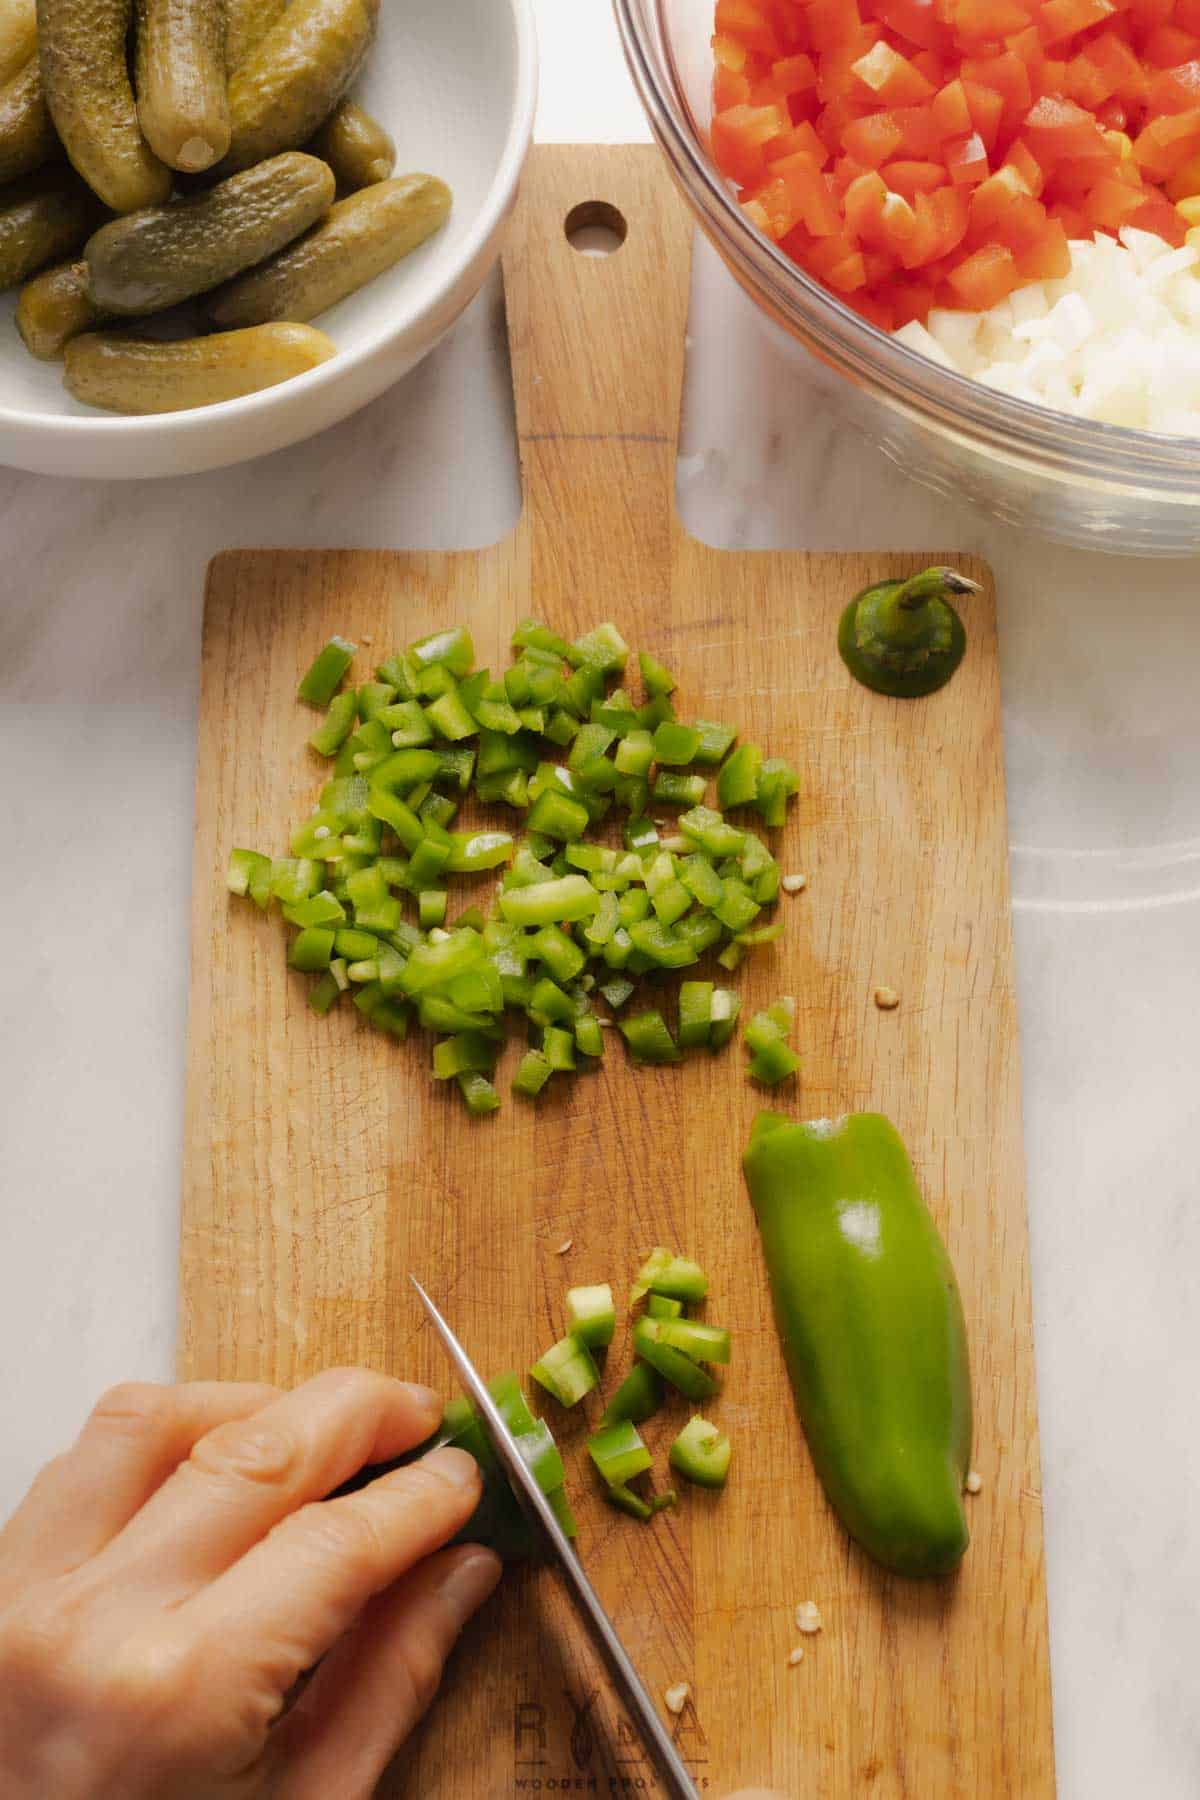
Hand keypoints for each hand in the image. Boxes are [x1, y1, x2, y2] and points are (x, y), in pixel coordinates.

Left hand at [0, 1369, 500, 1797]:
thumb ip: (388, 1681)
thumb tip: (461, 1569)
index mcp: (181, 1697)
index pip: (335, 1540)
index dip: (420, 1495)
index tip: (462, 1476)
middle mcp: (91, 1623)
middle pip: (257, 1449)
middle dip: (359, 1412)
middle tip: (416, 1416)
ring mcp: (24, 1595)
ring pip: (152, 1420)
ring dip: (252, 1404)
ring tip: (315, 1431)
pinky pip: (81, 1459)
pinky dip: (161, 1436)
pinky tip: (215, 1467)